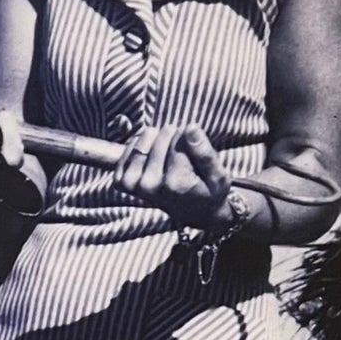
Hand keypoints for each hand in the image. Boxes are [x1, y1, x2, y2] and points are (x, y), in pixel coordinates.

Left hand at [113, 124, 229, 228]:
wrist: (191, 211)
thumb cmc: (207, 190)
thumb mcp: (218, 175)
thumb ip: (205, 153)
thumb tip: (190, 128)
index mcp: (175, 184)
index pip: (178, 140)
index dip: (188, 136)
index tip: (194, 143)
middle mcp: (150, 185)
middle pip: (159, 139)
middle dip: (172, 135)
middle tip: (182, 146)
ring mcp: (133, 185)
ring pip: (143, 142)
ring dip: (155, 138)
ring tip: (168, 148)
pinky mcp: (122, 182)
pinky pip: (128, 150)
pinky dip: (139, 145)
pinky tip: (153, 153)